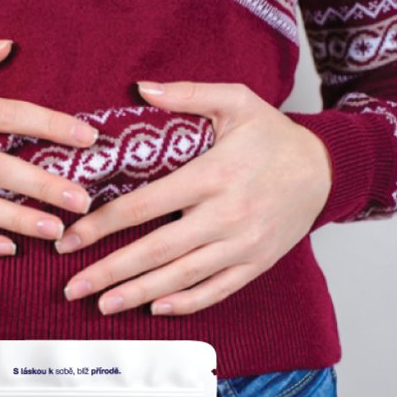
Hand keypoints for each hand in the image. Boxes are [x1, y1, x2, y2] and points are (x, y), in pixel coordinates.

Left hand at [56, 80, 332, 315]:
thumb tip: (142, 87)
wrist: (326, 169)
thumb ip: (188, 94)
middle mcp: (225, 215)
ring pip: (181, 276)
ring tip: (103, 305)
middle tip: (72, 287)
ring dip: (138, 294)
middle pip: (156, 250)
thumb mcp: (237, 101)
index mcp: (212, 175)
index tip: (69, 239)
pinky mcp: (256, 263)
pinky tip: (156, 308)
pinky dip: (186, 302)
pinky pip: (218, 290)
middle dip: (109, 271)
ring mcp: (242, 244)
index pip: (143, 206)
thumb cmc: (274, 136)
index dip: (100, 225)